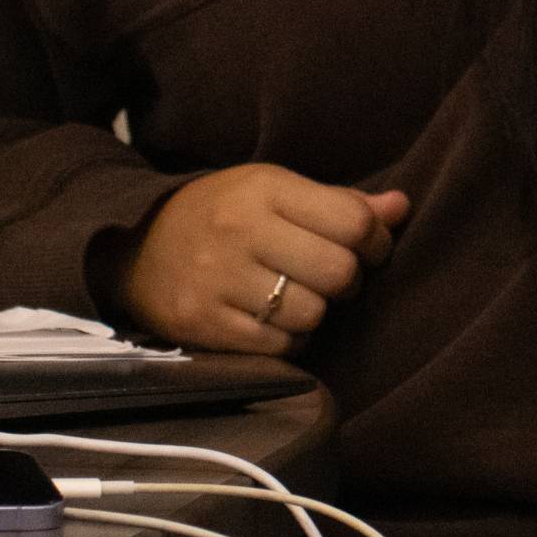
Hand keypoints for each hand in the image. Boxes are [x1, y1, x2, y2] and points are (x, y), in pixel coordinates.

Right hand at [116, 164, 410, 354]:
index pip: (353, 221)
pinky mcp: (203, 324)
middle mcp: (240, 231)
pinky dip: (288, 340)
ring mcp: (218, 280)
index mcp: (264, 189)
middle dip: (348, 280)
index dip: (376, 240)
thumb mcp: (274, 190)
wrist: (134, 246)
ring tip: (297, 297)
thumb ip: (341, 203)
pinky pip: (278, 347)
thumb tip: (402, 208)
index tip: (368, 247)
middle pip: (338, 272)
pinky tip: (273, 320)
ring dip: (316, 312)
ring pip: (311, 314)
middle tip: (332, 277)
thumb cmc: (222, 213)